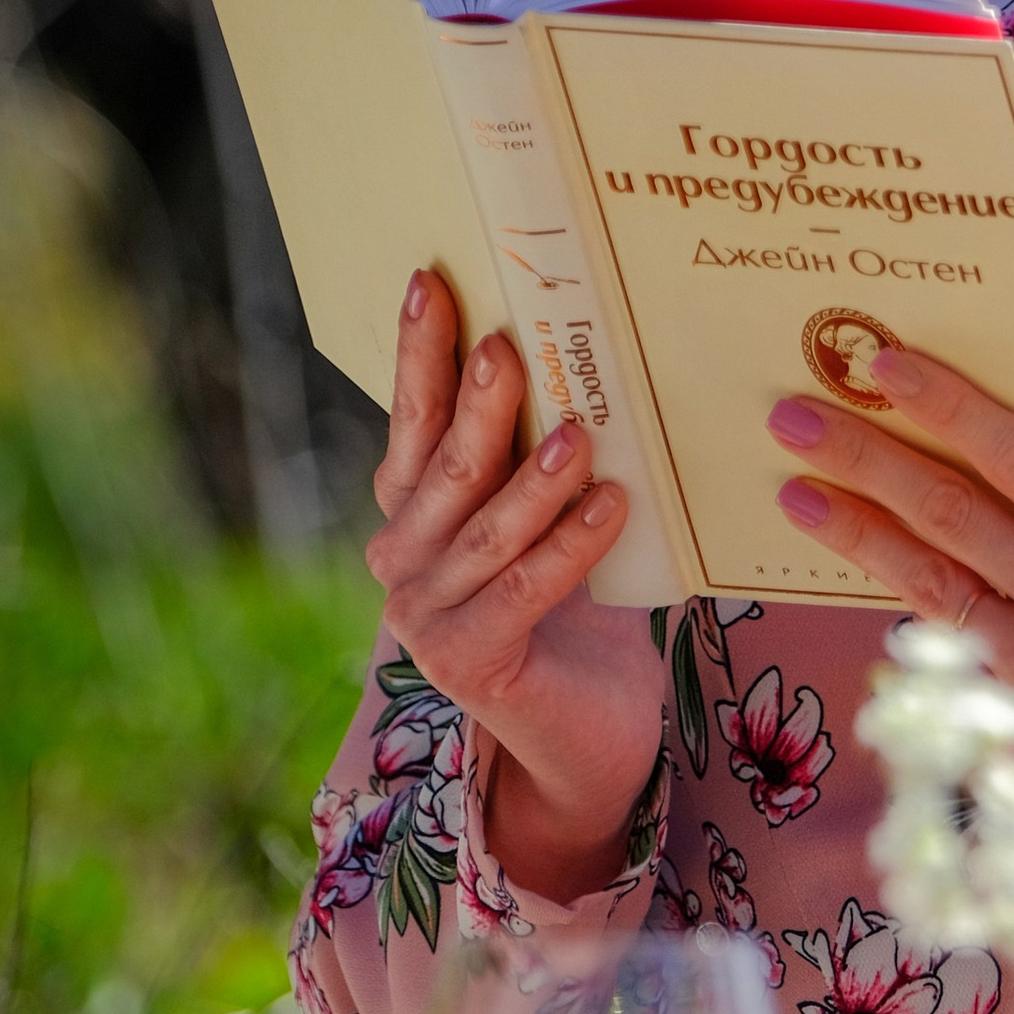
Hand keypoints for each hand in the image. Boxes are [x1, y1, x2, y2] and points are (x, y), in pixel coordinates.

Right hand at [367, 272, 665, 902]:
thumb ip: (543, 453)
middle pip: (443, 467)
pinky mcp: (466, 663)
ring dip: (533, 478)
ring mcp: (425, 617)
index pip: (414, 421)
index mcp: (414, 511)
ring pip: (483, 530)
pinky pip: (522, 591)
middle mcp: (402, 560)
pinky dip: (567, 547)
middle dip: (478, 402)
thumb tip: (581, 349)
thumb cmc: (579, 610)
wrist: (591, 733)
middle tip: (512, 344)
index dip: (420, 354)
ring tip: (581, 431)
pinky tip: (610, 506)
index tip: (433, 280)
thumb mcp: (553, 518)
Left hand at [767, 347, 1013, 907]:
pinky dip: (893, 590)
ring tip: (794, 488)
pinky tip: (848, 555)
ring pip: (931, 576)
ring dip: (857, 527)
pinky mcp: (1012, 715)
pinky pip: (941, 637)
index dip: (953, 409)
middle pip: (958, 510)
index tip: (890, 367)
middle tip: (798, 416)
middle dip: (871, 456)